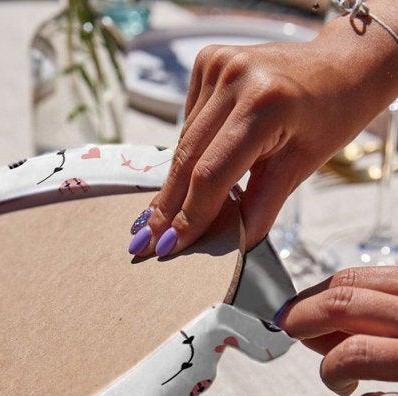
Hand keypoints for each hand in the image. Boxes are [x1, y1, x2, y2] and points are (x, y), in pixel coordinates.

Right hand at [128, 13, 397, 256]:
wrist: (341, 66)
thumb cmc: (329, 118)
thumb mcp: (300, 167)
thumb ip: (260, 208)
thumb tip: (226, 245)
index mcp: (263, 104)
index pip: (210, 175)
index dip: (189, 216)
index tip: (168, 246)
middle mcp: (234, 77)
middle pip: (188, 158)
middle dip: (168, 205)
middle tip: (143, 240)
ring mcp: (218, 64)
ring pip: (184, 142)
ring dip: (175, 182)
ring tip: (159, 217)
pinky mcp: (208, 60)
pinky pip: (189, 121)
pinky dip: (190, 149)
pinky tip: (195, 165)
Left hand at [275, 267, 397, 395]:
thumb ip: (372, 317)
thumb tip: (309, 326)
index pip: (355, 282)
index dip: (310, 297)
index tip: (288, 312)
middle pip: (344, 305)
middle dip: (302, 319)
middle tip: (288, 332)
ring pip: (352, 353)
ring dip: (333, 370)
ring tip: (342, 382)